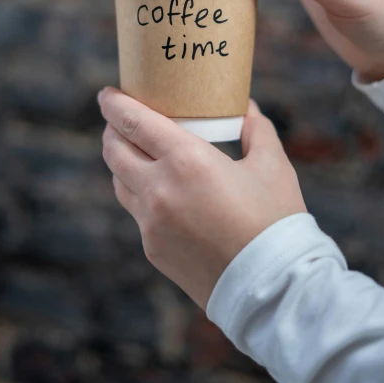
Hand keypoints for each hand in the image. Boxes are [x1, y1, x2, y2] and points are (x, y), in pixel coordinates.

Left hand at [99, 87, 305, 308]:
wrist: (270, 288)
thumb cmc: (275, 221)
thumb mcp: (272, 165)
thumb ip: (256, 129)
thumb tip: (246, 108)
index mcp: (186, 160)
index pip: (133, 121)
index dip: (114, 103)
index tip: (108, 94)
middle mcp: (159, 189)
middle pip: (114, 149)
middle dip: (112, 129)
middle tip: (120, 119)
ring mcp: (150, 223)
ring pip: (118, 181)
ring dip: (121, 161)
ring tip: (136, 152)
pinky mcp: (152, 249)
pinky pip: (137, 212)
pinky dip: (141, 194)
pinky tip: (159, 191)